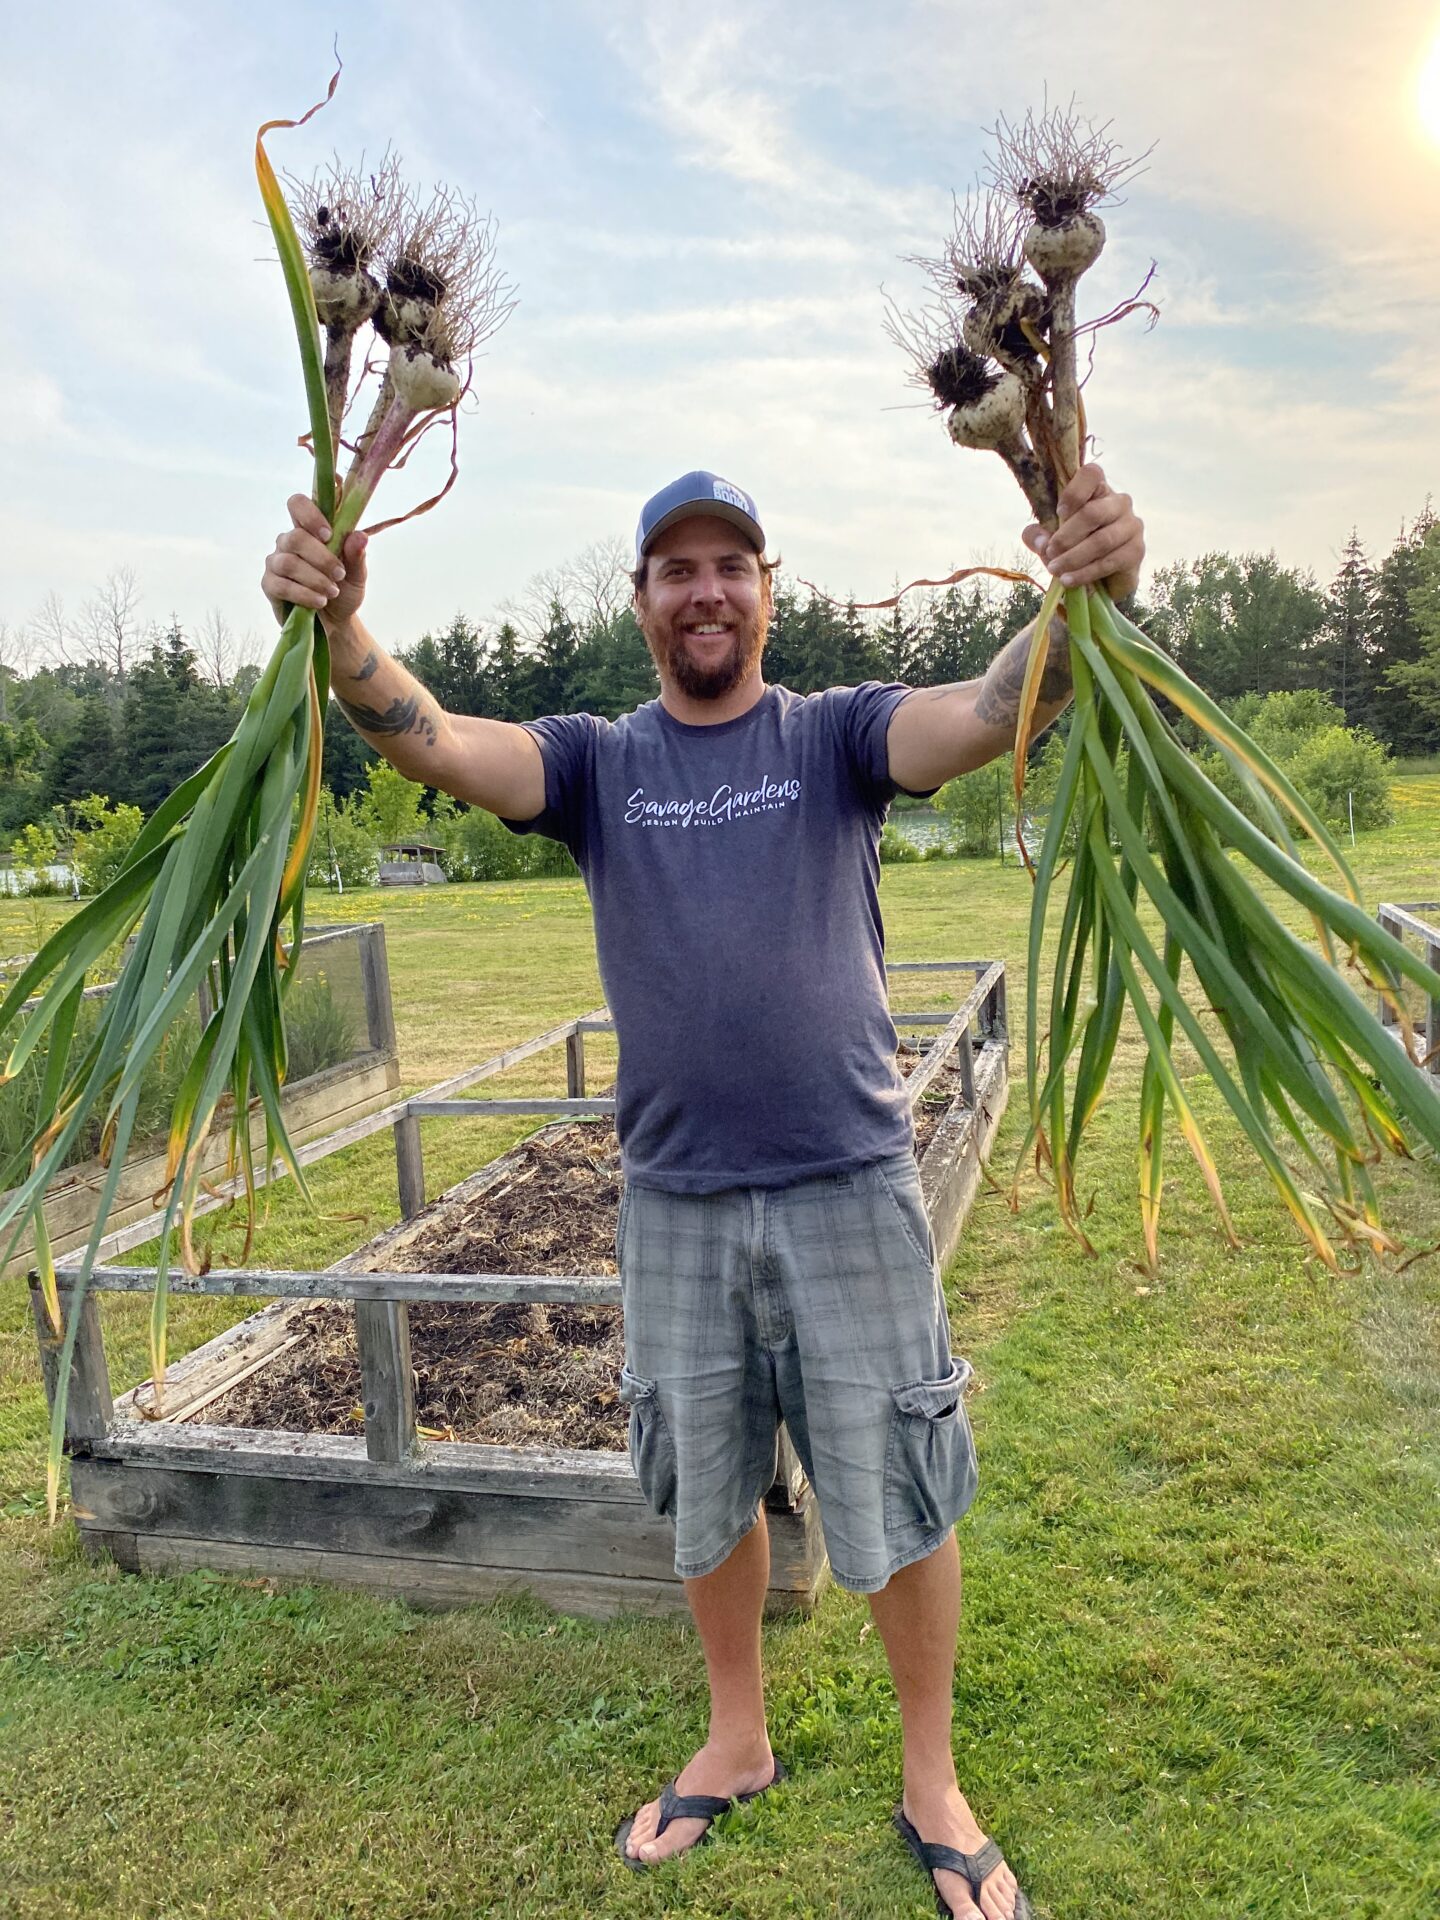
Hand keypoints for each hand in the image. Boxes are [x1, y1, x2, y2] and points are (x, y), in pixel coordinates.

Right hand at [261, 495, 368, 628]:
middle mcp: (288, 542)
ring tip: (332, 592)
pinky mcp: (270, 584)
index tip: (328, 535)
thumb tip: (359, 536)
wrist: (335, 621)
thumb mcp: (356, 574)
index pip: (298, 504)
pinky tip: (319, 601)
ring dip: (315, 579)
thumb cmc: (343, 590)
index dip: (310, 515)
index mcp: (309, 530)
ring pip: (288, 562)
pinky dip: (304, 594)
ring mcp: (276, 562)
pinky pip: (281, 585)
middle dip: (321, 558)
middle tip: (339, 575)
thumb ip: (356, 556)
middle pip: (295, 537)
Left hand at [1021, 464, 1143, 601]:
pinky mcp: (1136, 550)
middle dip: (1066, 536)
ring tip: (1055, 570)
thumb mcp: (1050, 539)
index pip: (1091, 474)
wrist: (1104, 578)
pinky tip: (1069, 580)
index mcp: (1098, 490)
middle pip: (1093, 513)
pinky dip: (1085, 573)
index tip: (1059, 513)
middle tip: (1050, 552)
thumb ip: (1038, 535)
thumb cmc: (1076, 548)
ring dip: (1074, 557)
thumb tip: (1039, 540)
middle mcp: (1119, 502)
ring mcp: (1131, 525)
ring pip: (1101, 540)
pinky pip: (1109, 561)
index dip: (1074, 492)